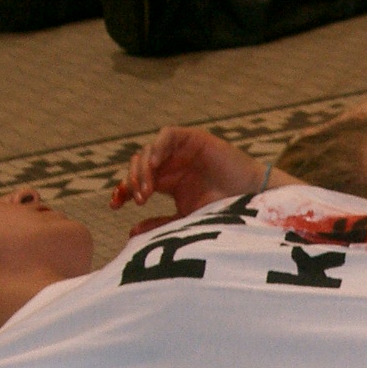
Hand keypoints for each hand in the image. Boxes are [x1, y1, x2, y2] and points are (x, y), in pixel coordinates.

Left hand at [111, 126, 265, 219]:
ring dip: (143, 169)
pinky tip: (155, 166)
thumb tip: (130, 232)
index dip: (122, 190)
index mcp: (167, 182)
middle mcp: (171, 164)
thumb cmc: (223, 212)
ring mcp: (181, 151)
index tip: (115, 206)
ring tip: (147, 191)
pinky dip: (157, 148)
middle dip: (132, 181)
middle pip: (138, 165)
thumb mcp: (185, 220)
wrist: (251, 200)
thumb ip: (159, 224)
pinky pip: (167, 135)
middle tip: (139, 200)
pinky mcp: (193, 139)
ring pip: (149, 151)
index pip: (136, 180)